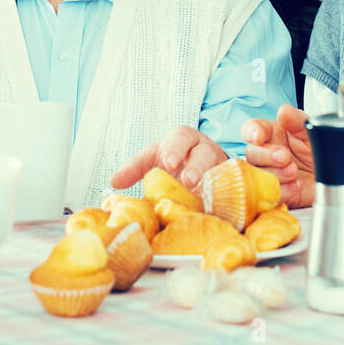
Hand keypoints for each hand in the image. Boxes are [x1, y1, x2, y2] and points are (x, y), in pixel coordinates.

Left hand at [110, 125, 227, 189]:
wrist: (202, 172)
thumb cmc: (174, 164)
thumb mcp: (153, 161)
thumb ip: (134, 169)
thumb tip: (113, 182)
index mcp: (182, 139)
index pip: (178, 138)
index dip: (174, 150)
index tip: (169, 163)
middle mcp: (203, 148)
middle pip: (202, 152)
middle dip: (195, 166)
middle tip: (187, 180)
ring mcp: (219, 164)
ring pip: (219, 169)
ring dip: (211, 182)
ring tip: (202, 195)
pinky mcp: (230, 181)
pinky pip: (230, 186)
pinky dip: (224, 195)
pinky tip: (217, 206)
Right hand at [242, 104, 314, 207]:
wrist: (336, 175)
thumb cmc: (321, 151)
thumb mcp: (312, 132)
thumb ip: (297, 121)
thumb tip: (284, 111)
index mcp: (272, 134)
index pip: (252, 129)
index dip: (251, 132)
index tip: (258, 137)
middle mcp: (267, 153)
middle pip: (251, 153)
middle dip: (266, 155)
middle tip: (285, 157)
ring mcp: (270, 173)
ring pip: (257, 174)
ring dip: (276, 174)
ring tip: (294, 172)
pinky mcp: (276, 192)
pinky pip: (268, 194)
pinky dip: (282, 191)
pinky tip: (296, 186)